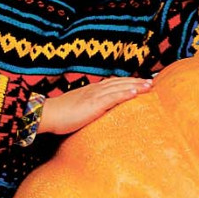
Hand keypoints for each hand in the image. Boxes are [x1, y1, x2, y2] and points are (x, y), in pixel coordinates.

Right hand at [37, 77, 152, 135]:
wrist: (47, 115)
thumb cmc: (59, 116)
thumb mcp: (77, 110)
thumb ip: (87, 109)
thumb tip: (94, 114)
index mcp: (91, 91)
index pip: (113, 83)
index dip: (127, 82)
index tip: (140, 82)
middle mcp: (94, 90)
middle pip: (119, 82)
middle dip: (136, 82)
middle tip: (151, 82)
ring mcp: (95, 95)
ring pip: (119, 87)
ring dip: (136, 85)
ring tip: (149, 86)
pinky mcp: (94, 104)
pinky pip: (113, 97)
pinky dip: (126, 93)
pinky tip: (136, 92)